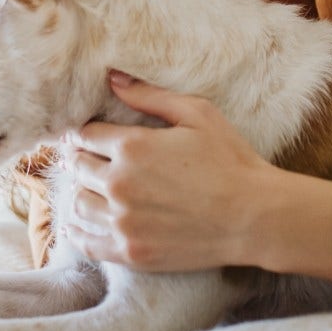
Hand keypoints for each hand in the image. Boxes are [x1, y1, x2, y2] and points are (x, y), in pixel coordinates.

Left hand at [65, 70, 281, 271]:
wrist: (255, 217)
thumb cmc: (232, 161)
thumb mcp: (197, 114)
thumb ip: (150, 96)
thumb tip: (112, 78)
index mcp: (132, 147)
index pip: (85, 136)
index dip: (82, 134)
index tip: (84, 136)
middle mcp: (120, 184)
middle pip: (78, 168)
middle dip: (79, 160)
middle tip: (84, 159)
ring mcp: (124, 221)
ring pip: (78, 204)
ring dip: (80, 192)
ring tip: (89, 188)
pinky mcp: (131, 252)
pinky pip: (87, 242)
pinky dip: (76, 231)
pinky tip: (77, 225)